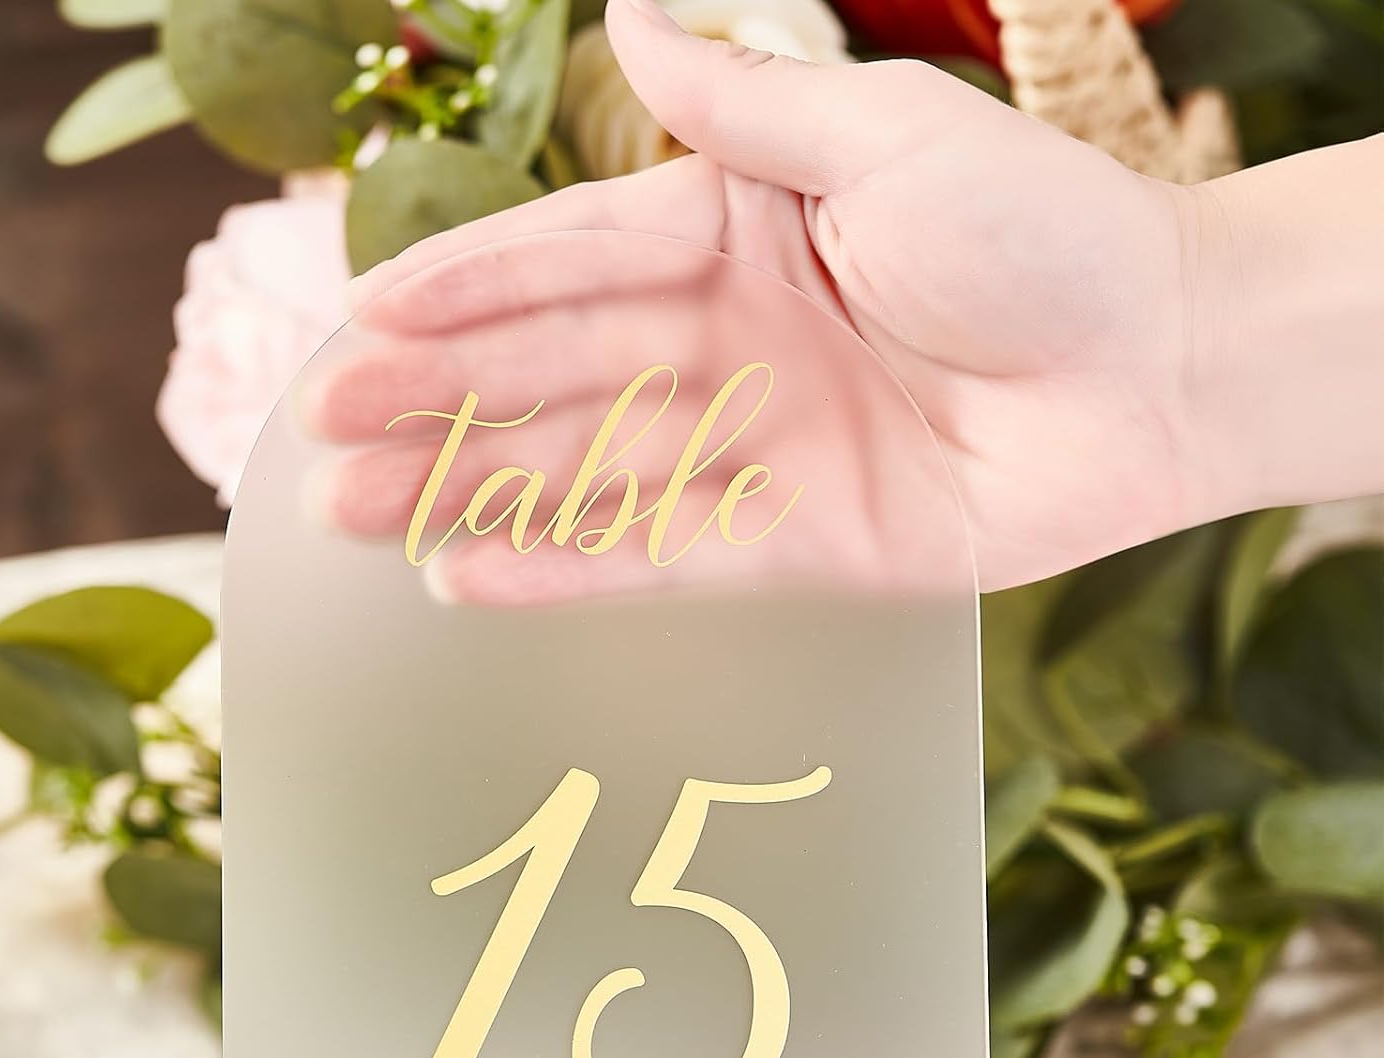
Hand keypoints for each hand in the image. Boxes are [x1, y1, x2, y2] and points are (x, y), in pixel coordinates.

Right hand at [307, 0, 1236, 597]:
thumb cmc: (1042, 232)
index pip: (567, 260)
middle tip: (319, 440)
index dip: (463, 293)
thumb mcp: (888, 141)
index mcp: (735, 230)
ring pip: (582, 473)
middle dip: (431, 404)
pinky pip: (658, 555)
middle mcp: (726, 339)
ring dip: (470, 495)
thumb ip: (743, 108)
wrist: (1160, 370)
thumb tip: (619, 21)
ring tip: (357, 517)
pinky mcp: (789, 543)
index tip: (362, 323)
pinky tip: (473, 580)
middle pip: (548, 375)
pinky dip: (568, 569)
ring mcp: (751, 446)